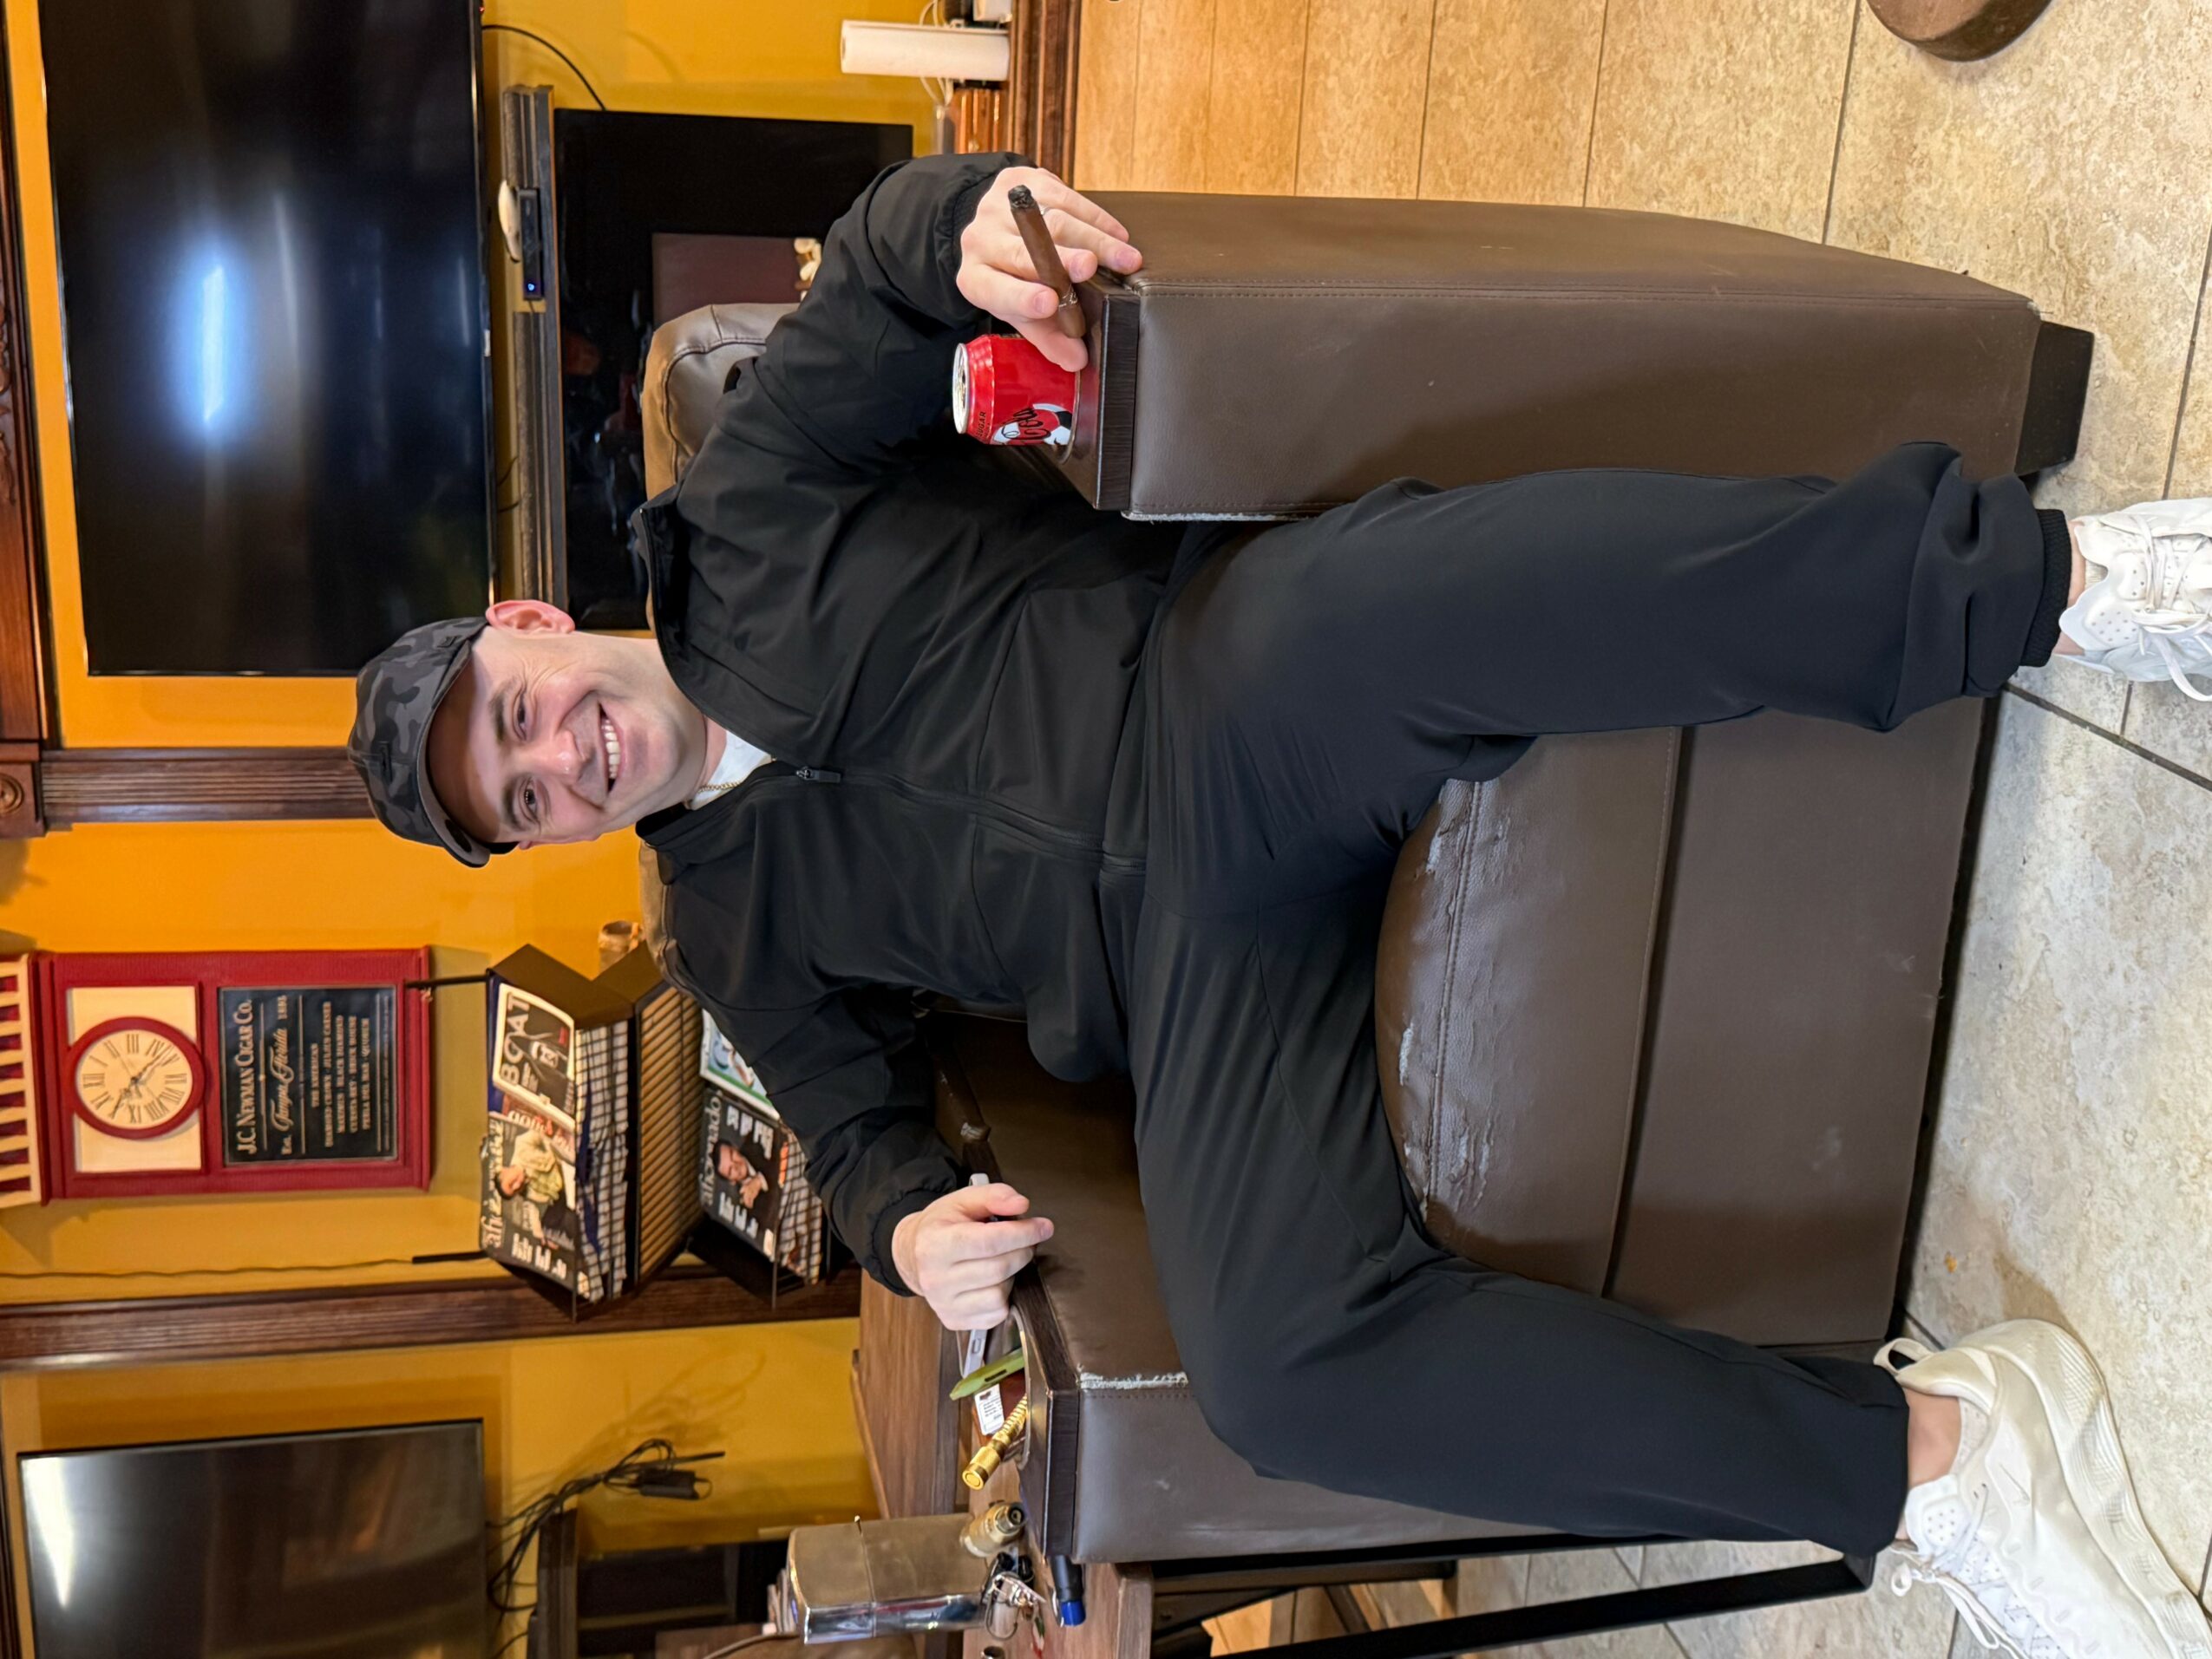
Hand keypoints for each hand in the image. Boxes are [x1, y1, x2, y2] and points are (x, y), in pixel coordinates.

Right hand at [891, 1182, 1053, 1330]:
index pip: (989, 1242)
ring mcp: (944, 1304)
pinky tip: (994, 1280)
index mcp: (934, 1245)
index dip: (1022, 1234)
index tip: (1044, 1226)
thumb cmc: (942, 1225)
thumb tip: (1022, 1204)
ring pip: (999, 1294)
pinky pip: (996, 1313)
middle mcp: (935, 1279)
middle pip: (998, 1268)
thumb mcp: (962, 1200)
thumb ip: (993, 1196)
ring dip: (1012, 1274)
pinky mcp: (954, 1321)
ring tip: (1004, 1258)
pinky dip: (1004, 1295)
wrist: (912, 1255)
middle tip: (1028, 1240)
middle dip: (1023, 1251)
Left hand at [957, 168, 1143, 372]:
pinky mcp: (1026, 180)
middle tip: (1088, 267)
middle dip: (1060, 258)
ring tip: (1125, 258)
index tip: (1049, 303)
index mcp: (976, 279)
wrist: (993, 225)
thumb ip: (1047, 337)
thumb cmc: (1010, 276)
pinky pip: (1067, 198)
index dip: (1022, 297)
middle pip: (1025, 250)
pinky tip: (1118, 236)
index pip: (996, 289)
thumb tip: (1077, 360)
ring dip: (1095, 239)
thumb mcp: (1020, 311)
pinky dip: (1097, 219)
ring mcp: (1002, 206)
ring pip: (1054, 221)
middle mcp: (982, 239)